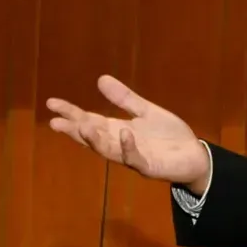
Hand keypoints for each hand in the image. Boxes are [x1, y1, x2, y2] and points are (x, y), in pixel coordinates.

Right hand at [46, 76, 210, 191]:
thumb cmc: (169, 136)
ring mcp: (133, 157)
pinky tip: (124, 133)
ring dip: (95, 140)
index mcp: (117, 130)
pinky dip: (128, 147)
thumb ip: (125, 99)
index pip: (89, 120)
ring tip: (83, 127)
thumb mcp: (146, 112)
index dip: (71, 113)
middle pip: (93, 137)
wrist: (195, 155)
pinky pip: (136, 158)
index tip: (51, 103)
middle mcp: (120, 144)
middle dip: (74, 130)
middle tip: (54, 123)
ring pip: (109, 150)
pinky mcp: (149, 166)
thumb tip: (101, 79)